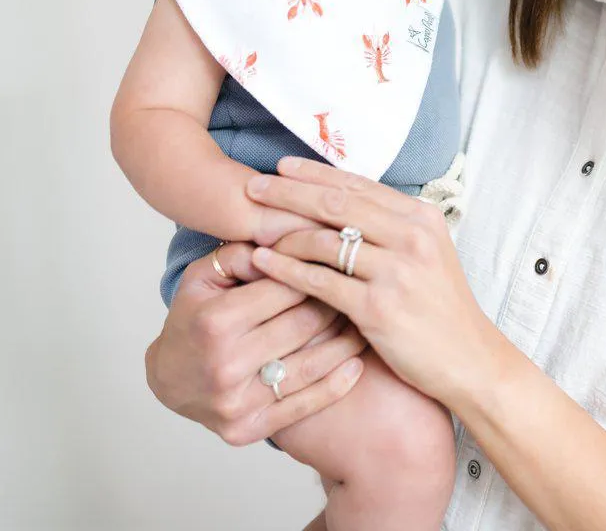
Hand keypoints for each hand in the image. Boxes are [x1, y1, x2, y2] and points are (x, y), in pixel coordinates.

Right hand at [145, 243, 367, 445]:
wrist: (168, 380)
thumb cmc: (193, 319)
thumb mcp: (202, 277)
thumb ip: (240, 255)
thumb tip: (282, 245)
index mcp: (216, 321)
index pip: (286, 289)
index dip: (318, 272)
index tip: (342, 262)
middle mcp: (226, 363)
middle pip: (304, 325)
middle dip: (337, 303)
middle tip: (361, 289)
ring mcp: (236, 401)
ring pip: (313, 364)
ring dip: (347, 341)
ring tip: (367, 321)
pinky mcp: (247, 429)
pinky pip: (305, 404)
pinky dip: (337, 384)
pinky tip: (357, 363)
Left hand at [245, 157, 502, 405]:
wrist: (468, 359)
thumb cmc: (441, 308)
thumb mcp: (428, 255)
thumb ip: (392, 228)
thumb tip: (344, 202)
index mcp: (422, 218)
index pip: (359, 185)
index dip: (316, 173)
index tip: (282, 167)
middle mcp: (412, 237)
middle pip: (336, 204)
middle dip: (289, 192)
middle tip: (253, 187)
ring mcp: (396, 272)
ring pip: (323, 240)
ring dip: (282, 232)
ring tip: (252, 228)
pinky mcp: (377, 307)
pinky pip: (319, 281)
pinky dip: (285, 269)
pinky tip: (264, 262)